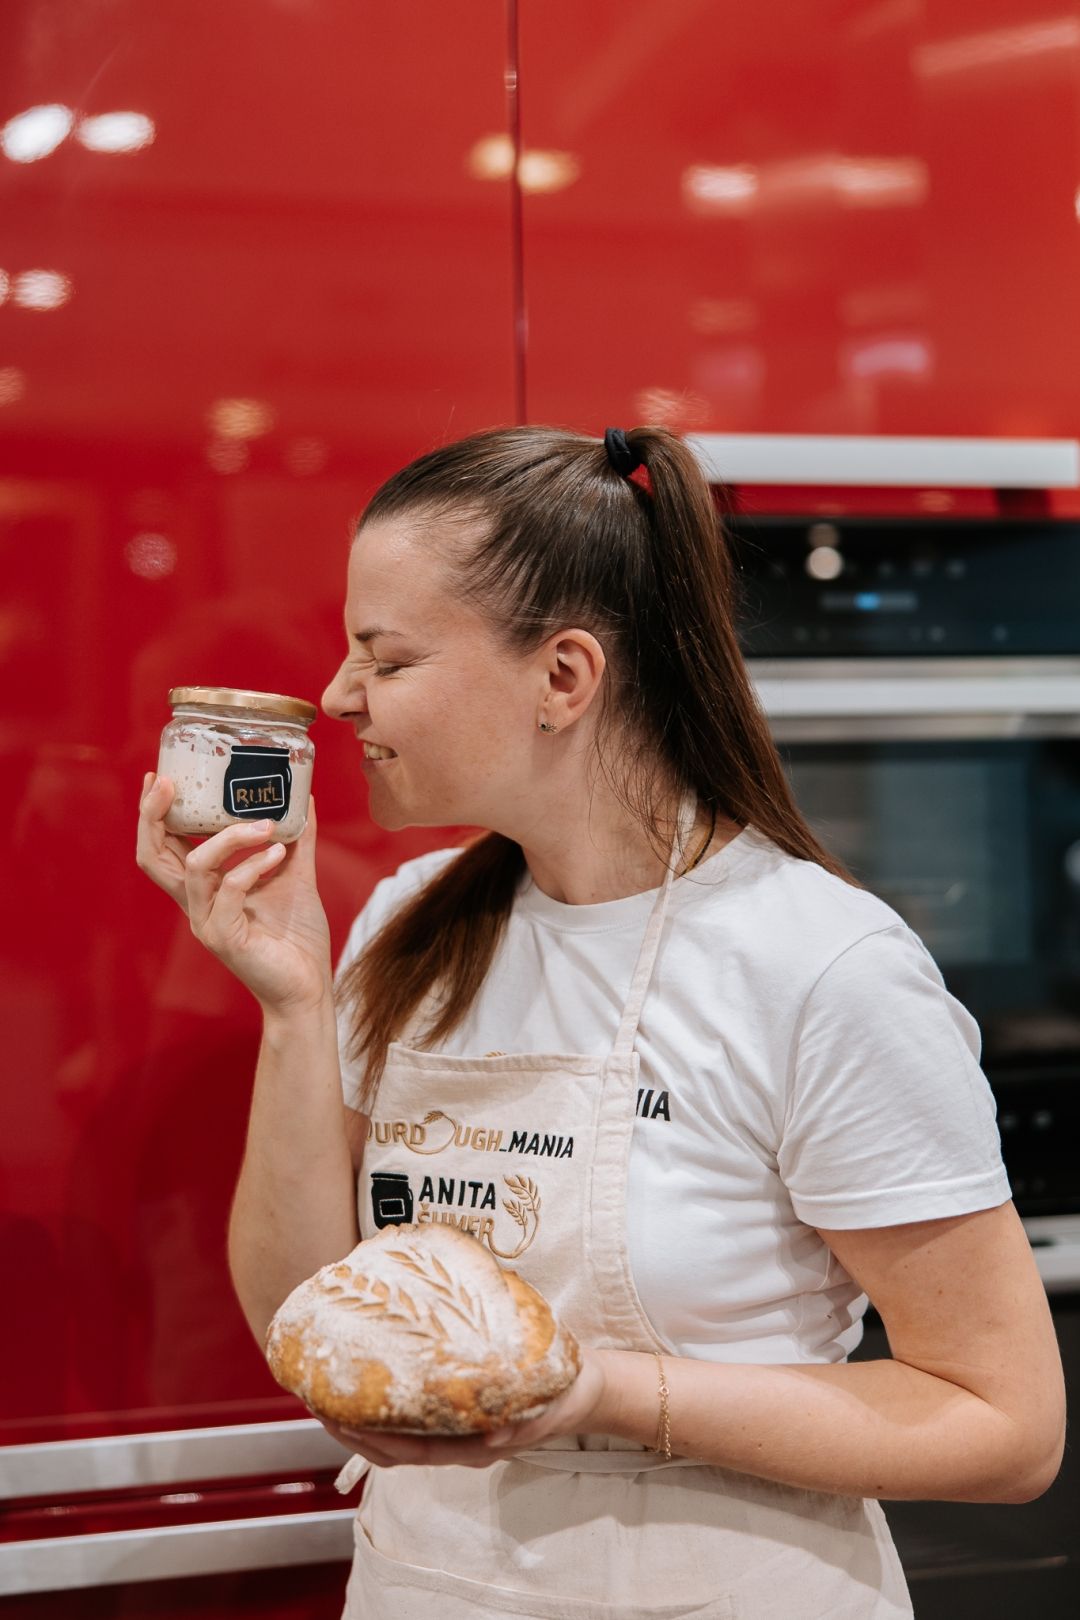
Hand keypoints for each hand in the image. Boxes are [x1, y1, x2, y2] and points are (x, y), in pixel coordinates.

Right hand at [135, 771, 332, 1014]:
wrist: (308, 987)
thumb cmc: (296, 937)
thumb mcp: (296, 875)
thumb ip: (297, 839)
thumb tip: (306, 799)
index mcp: (205, 889)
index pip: (162, 847)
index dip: (154, 814)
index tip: (161, 777)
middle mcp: (196, 904)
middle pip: (152, 856)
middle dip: (155, 815)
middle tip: (172, 782)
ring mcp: (206, 921)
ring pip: (194, 865)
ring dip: (229, 837)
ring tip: (265, 824)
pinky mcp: (224, 938)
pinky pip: (229, 890)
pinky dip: (253, 866)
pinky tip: (279, 854)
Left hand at [319, 1346, 610, 1468]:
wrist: (585, 1388)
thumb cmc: (563, 1394)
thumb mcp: (546, 1406)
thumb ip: (521, 1419)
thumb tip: (490, 1432)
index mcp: (471, 1446)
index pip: (408, 1451)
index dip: (369, 1438)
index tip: (339, 1417)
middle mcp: (456, 1441)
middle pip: (391, 1447)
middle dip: (351, 1428)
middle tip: (318, 1398)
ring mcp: (455, 1428)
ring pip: (397, 1433)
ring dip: (362, 1416)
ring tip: (334, 1386)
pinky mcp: (458, 1408)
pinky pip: (413, 1413)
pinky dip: (388, 1400)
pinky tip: (376, 1373)